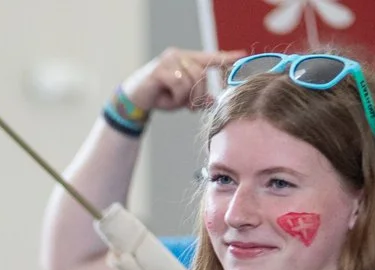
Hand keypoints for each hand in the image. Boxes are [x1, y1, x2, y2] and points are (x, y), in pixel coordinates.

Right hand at [120, 47, 241, 112]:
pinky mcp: (160, 70)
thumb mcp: (182, 98)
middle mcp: (178, 55)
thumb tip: (213, 102)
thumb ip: (197, 97)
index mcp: (185, 59)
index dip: (224, 58)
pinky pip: (179, 85)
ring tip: (176, 102)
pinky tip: (168, 100)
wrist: (134, 101)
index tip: (240, 56)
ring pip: (191, 80)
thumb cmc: (158, 96)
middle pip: (201, 73)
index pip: (208, 57)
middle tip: (191, 108)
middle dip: (199, 93)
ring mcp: (168, 61)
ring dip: (186, 97)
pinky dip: (177, 97)